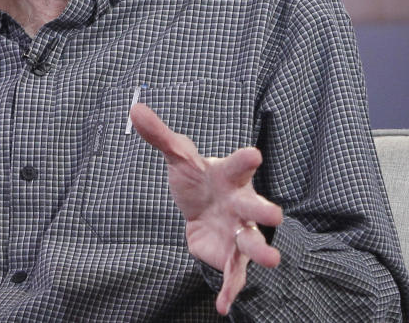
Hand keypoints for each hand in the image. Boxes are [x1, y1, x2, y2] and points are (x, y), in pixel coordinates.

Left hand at [129, 103, 281, 314]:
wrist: (199, 204)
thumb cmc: (197, 177)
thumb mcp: (178, 155)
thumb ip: (159, 135)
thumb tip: (134, 106)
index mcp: (230, 176)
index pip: (238, 165)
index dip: (245, 159)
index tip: (254, 154)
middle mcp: (241, 204)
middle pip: (256, 207)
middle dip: (265, 211)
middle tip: (274, 215)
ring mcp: (239, 231)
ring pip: (254, 243)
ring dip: (262, 251)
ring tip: (272, 261)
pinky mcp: (230, 255)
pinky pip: (234, 275)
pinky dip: (230, 291)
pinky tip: (223, 306)